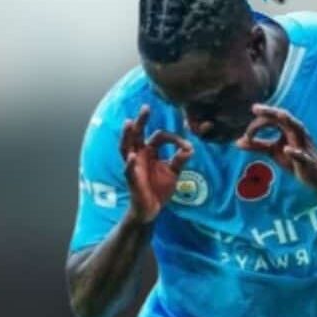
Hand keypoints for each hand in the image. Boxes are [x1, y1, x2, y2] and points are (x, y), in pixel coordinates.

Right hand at [120, 105, 193, 222]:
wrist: (152, 209)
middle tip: (145, 107)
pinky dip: (130, 163)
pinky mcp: (132, 179)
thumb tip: (191, 148)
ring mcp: (134, 166)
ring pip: (126, 147)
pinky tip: (132, 157)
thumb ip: (180, 159)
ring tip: (129, 124)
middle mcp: (140, 155)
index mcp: (150, 151)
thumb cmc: (159, 188)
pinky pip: (129, 170)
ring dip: (127, 136)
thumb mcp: (173, 172)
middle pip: (138, 134)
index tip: (187, 146)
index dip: (174, 139)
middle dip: (141, 121)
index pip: (160, 136)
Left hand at [236, 104, 316, 188]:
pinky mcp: (308, 162)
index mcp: (288, 129)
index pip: (272, 119)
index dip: (257, 125)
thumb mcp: (273, 152)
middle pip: (285, 117)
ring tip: (278, 115)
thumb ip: (257, 146)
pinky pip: (302, 155)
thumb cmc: (295, 161)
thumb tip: (237, 142)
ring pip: (298, 129)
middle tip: (255, 108)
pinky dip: (295, 152)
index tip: (246, 136)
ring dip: (288, 122)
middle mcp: (297, 133)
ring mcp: (304, 146)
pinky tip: (287, 149)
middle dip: (270, 112)